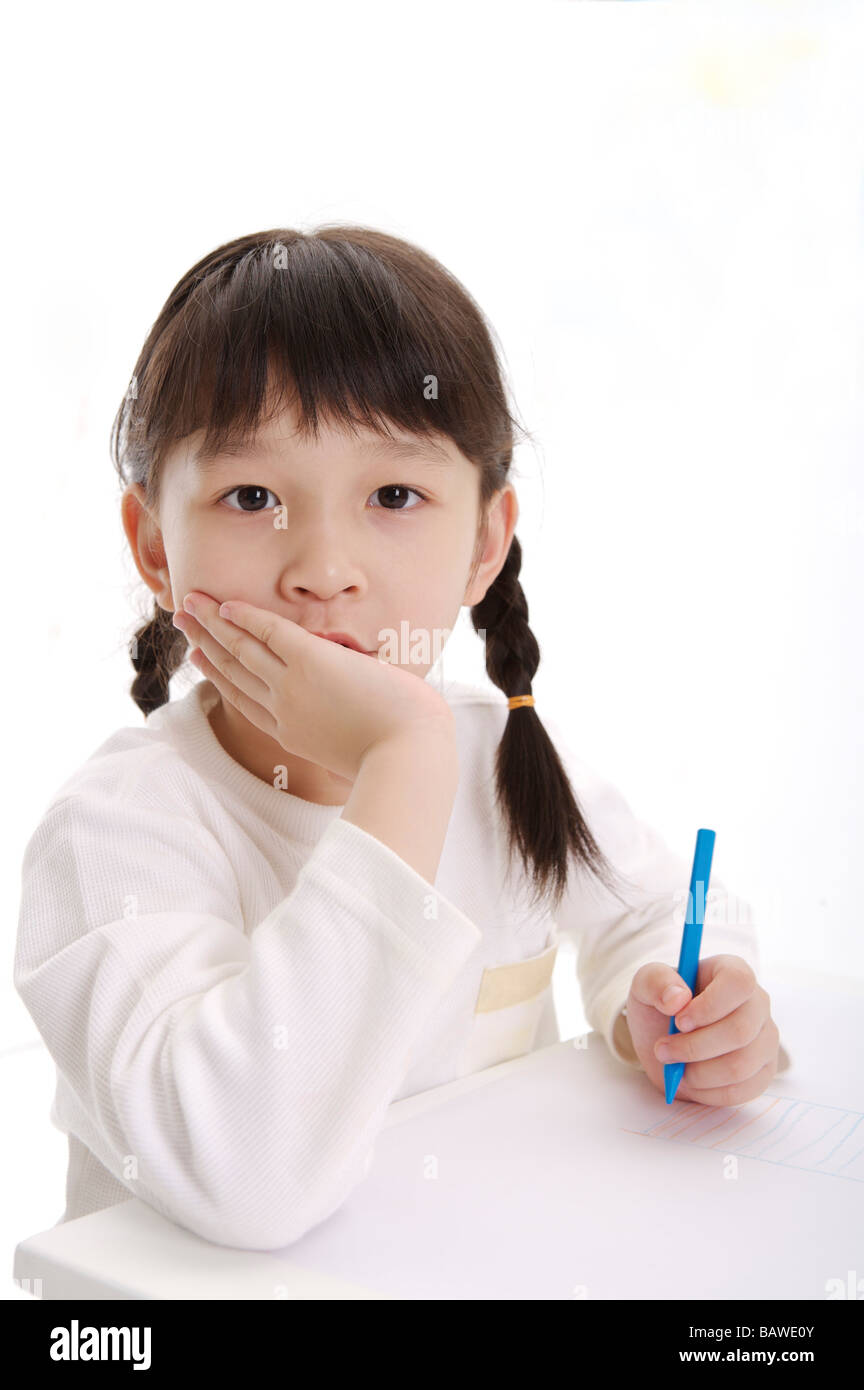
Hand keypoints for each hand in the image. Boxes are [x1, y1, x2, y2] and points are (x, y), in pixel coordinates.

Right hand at [173, 591, 453, 780]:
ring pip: (242, 649)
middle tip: (181, 622)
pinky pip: (269, 632)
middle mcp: (284, 712)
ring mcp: (293, 687)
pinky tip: (226, 604)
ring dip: (212, 624)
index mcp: (295, 735)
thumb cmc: (400, 760)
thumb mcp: (358, 755)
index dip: (220, 676)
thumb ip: (342, 744)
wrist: (410, 758)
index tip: (200, 658)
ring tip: (187, 604)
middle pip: (234, 672)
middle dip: (205, 644)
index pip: (247, 700)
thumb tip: (350, 745)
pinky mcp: (312, 663)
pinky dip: (245, 617)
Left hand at [624, 955, 780, 1105]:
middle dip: (693, 1048)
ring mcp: (765, 1039)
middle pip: (740, 1031)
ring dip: (698, 1073)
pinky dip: (707, 1092)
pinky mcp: (763, 1072)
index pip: (739, 983)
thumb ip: (655, 982)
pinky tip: (690, 1080)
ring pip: (741, 1066)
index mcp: (733, 972)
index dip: (709, 1006)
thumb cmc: (660, 1006)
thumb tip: (678, 998)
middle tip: (663, 1050)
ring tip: (674, 1066)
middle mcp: (758, 1003)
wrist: (664, 1039)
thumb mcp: (645, 986)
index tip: (678, 1021)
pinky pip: (742, 1091)